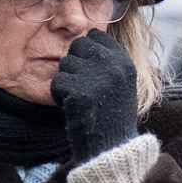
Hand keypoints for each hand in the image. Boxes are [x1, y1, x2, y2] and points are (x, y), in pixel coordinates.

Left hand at [55, 30, 142, 164]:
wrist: (112, 149)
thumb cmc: (113, 115)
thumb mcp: (121, 82)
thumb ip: (108, 59)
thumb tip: (88, 34)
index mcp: (125, 62)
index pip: (96, 36)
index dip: (89, 52)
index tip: (93, 72)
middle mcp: (113, 66)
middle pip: (78, 46)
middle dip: (76, 65)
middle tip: (86, 88)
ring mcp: (96, 78)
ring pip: (65, 64)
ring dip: (67, 82)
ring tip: (82, 100)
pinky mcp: (78, 93)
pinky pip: (56, 83)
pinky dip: (60, 97)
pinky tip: (74, 109)